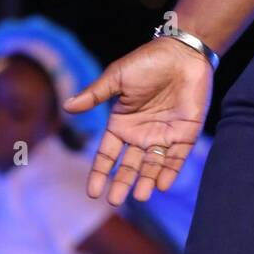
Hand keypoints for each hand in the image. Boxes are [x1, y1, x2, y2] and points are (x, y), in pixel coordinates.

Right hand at [63, 37, 212, 204]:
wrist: (183, 52)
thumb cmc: (149, 61)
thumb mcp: (118, 76)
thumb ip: (95, 94)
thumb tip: (67, 106)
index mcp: (122, 122)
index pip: (107, 154)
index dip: (100, 172)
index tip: (92, 192)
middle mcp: (141, 133)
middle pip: (129, 165)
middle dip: (122, 182)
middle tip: (115, 201)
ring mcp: (163, 135)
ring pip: (152, 165)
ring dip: (147, 181)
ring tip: (141, 196)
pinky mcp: (185, 133)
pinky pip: (176, 158)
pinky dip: (170, 171)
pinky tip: (163, 184)